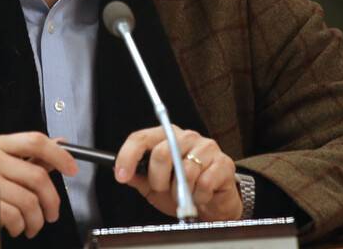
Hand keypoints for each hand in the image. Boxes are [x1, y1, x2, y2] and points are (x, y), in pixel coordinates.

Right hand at [0, 132, 77, 238]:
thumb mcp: (6, 166)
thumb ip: (32, 158)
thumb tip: (60, 147)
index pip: (35, 141)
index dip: (59, 155)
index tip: (72, 169)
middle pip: (37, 176)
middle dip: (52, 200)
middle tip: (52, 213)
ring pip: (29, 201)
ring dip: (37, 219)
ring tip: (33, 224)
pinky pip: (15, 216)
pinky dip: (21, 226)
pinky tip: (17, 226)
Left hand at [114, 125, 241, 221]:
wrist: (215, 205)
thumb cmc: (185, 191)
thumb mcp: (155, 187)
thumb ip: (138, 177)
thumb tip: (119, 171)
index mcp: (166, 137)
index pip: (141, 138)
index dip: (128, 156)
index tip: (121, 175)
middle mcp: (186, 137)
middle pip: (162, 152)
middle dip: (157, 179)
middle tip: (162, 190)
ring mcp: (206, 148)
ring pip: (185, 170)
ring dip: (180, 192)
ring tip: (183, 196)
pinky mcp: (223, 163)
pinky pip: (204, 182)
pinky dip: (198, 197)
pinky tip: (200, 196)